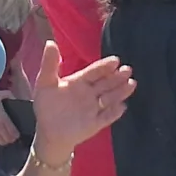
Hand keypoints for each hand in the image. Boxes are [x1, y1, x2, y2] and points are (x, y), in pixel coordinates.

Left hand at [29, 41, 134, 164]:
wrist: (48, 132)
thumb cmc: (46, 106)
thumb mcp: (44, 83)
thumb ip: (49, 64)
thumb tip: (50, 42)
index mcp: (79, 82)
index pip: (94, 72)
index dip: (104, 66)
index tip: (115, 60)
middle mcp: (90, 93)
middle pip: (106, 83)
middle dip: (117, 77)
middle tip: (127, 70)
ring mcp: (94, 108)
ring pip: (110, 97)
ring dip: (120, 91)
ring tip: (131, 84)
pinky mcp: (95, 123)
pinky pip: (106, 116)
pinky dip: (114, 112)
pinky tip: (122, 106)